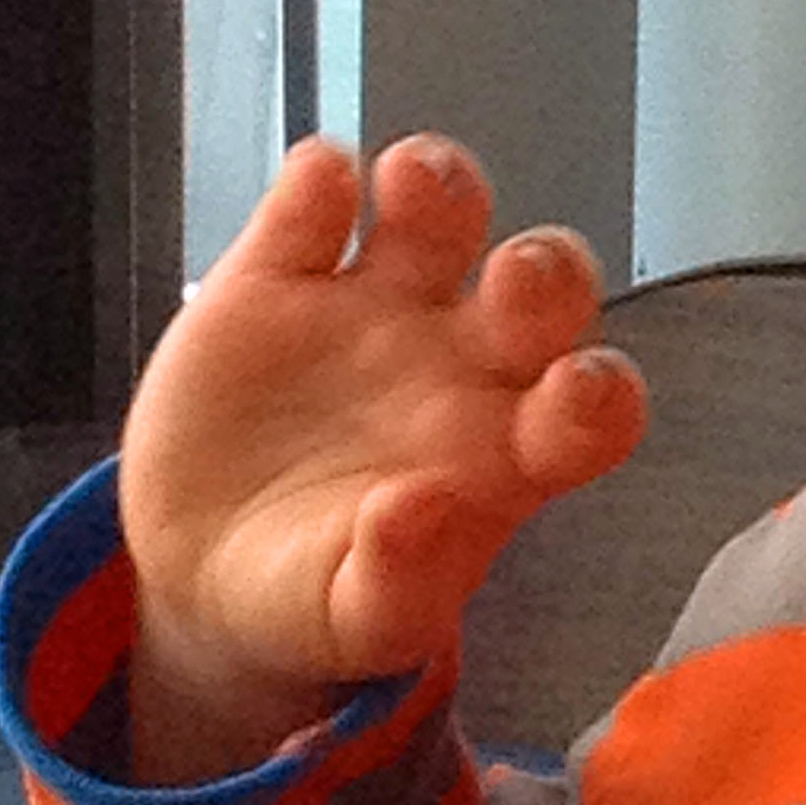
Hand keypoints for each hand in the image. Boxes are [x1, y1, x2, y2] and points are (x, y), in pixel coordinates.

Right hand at [119, 135, 646, 780]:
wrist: (204, 570)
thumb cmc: (314, 600)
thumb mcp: (356, 624)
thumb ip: (397, 582)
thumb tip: (414, 513)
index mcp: (512, 451)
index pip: (594, 408)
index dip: (601, 392)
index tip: (577, 392)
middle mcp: (465, 361)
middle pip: (541, 288)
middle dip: (545, 270)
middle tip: (513, 277)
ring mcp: (376, 308)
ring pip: (438, 212)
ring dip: (440, 184)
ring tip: (410, 184)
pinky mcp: (279, 277)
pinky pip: (315, 202)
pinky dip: (322, 180)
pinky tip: (318, 186)